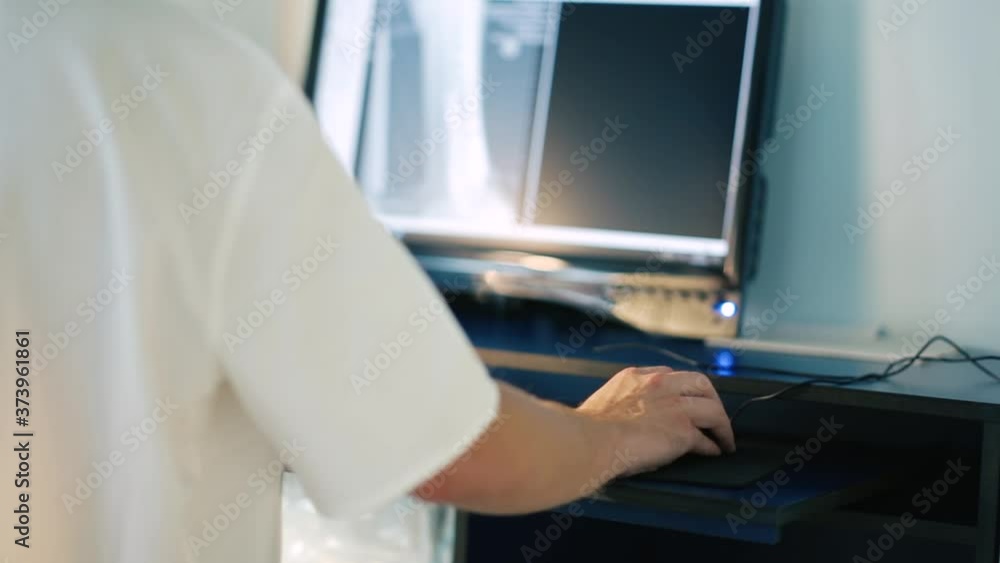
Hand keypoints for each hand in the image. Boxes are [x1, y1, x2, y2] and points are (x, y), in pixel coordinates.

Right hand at [576, 366, 735, 475]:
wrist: (590, 441)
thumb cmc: (588, 430)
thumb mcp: (606, 401)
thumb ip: (624, 402)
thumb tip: (632, 420)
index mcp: (635, 376)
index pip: (670, 375)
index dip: (683, 388)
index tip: (687, 398)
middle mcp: (659, 385)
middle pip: (700, 383)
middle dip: (711, 399)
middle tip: (714, 414)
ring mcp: (674, 406)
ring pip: (712, 408)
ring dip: (721, 424)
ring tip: (724, 437)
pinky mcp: (682, 430)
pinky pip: (706, 438)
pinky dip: (713, 445)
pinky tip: (713, 452)